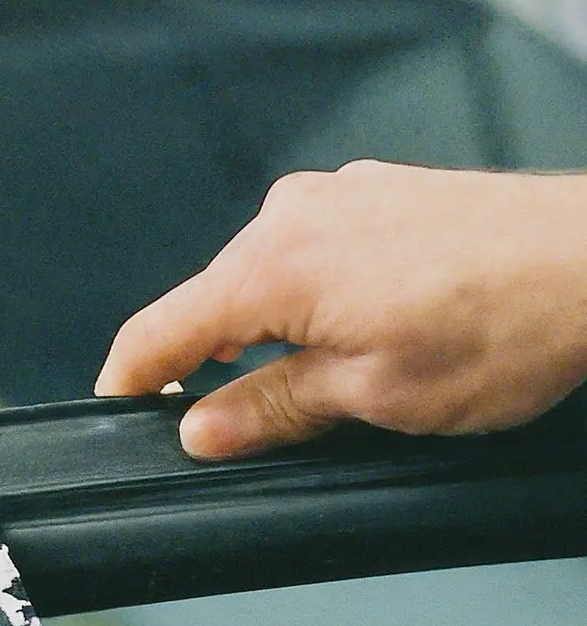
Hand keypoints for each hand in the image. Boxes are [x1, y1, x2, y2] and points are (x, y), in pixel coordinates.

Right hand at [96, 161, 586, 456]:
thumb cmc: (507, 326)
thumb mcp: (374, 394)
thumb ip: (271, 409)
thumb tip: (202, 430)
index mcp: (274, 267)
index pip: (160, 329)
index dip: (130, 379)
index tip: (118, 411)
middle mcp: (291, 217)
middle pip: (209, 305)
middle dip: (207, 366)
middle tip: (235, 428)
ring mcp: (335, 198)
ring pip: (260, 281)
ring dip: (264, 334)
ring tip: (320, 383)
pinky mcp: (372, 195)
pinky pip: (307, 254)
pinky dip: (305, 301)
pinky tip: (355, 331)